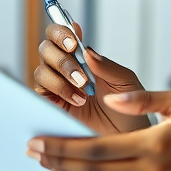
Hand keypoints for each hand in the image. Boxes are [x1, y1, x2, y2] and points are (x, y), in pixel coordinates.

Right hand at [34, 23, 150, 134]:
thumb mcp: (125, 82)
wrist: (129, 137)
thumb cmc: (130, 108)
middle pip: (46, 49)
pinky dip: (54, 93)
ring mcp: (58, 88)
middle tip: (82, 75)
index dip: (62, 32)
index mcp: (84, 58)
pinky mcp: (52, 107)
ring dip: (60, 79)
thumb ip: (106, 66)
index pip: (62, 35)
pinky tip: (75, 101)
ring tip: (83, 94)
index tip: (74, 42)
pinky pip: (39, 94)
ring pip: (41, 70)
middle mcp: (67, 70)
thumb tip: (87, 51)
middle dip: (62, 59)